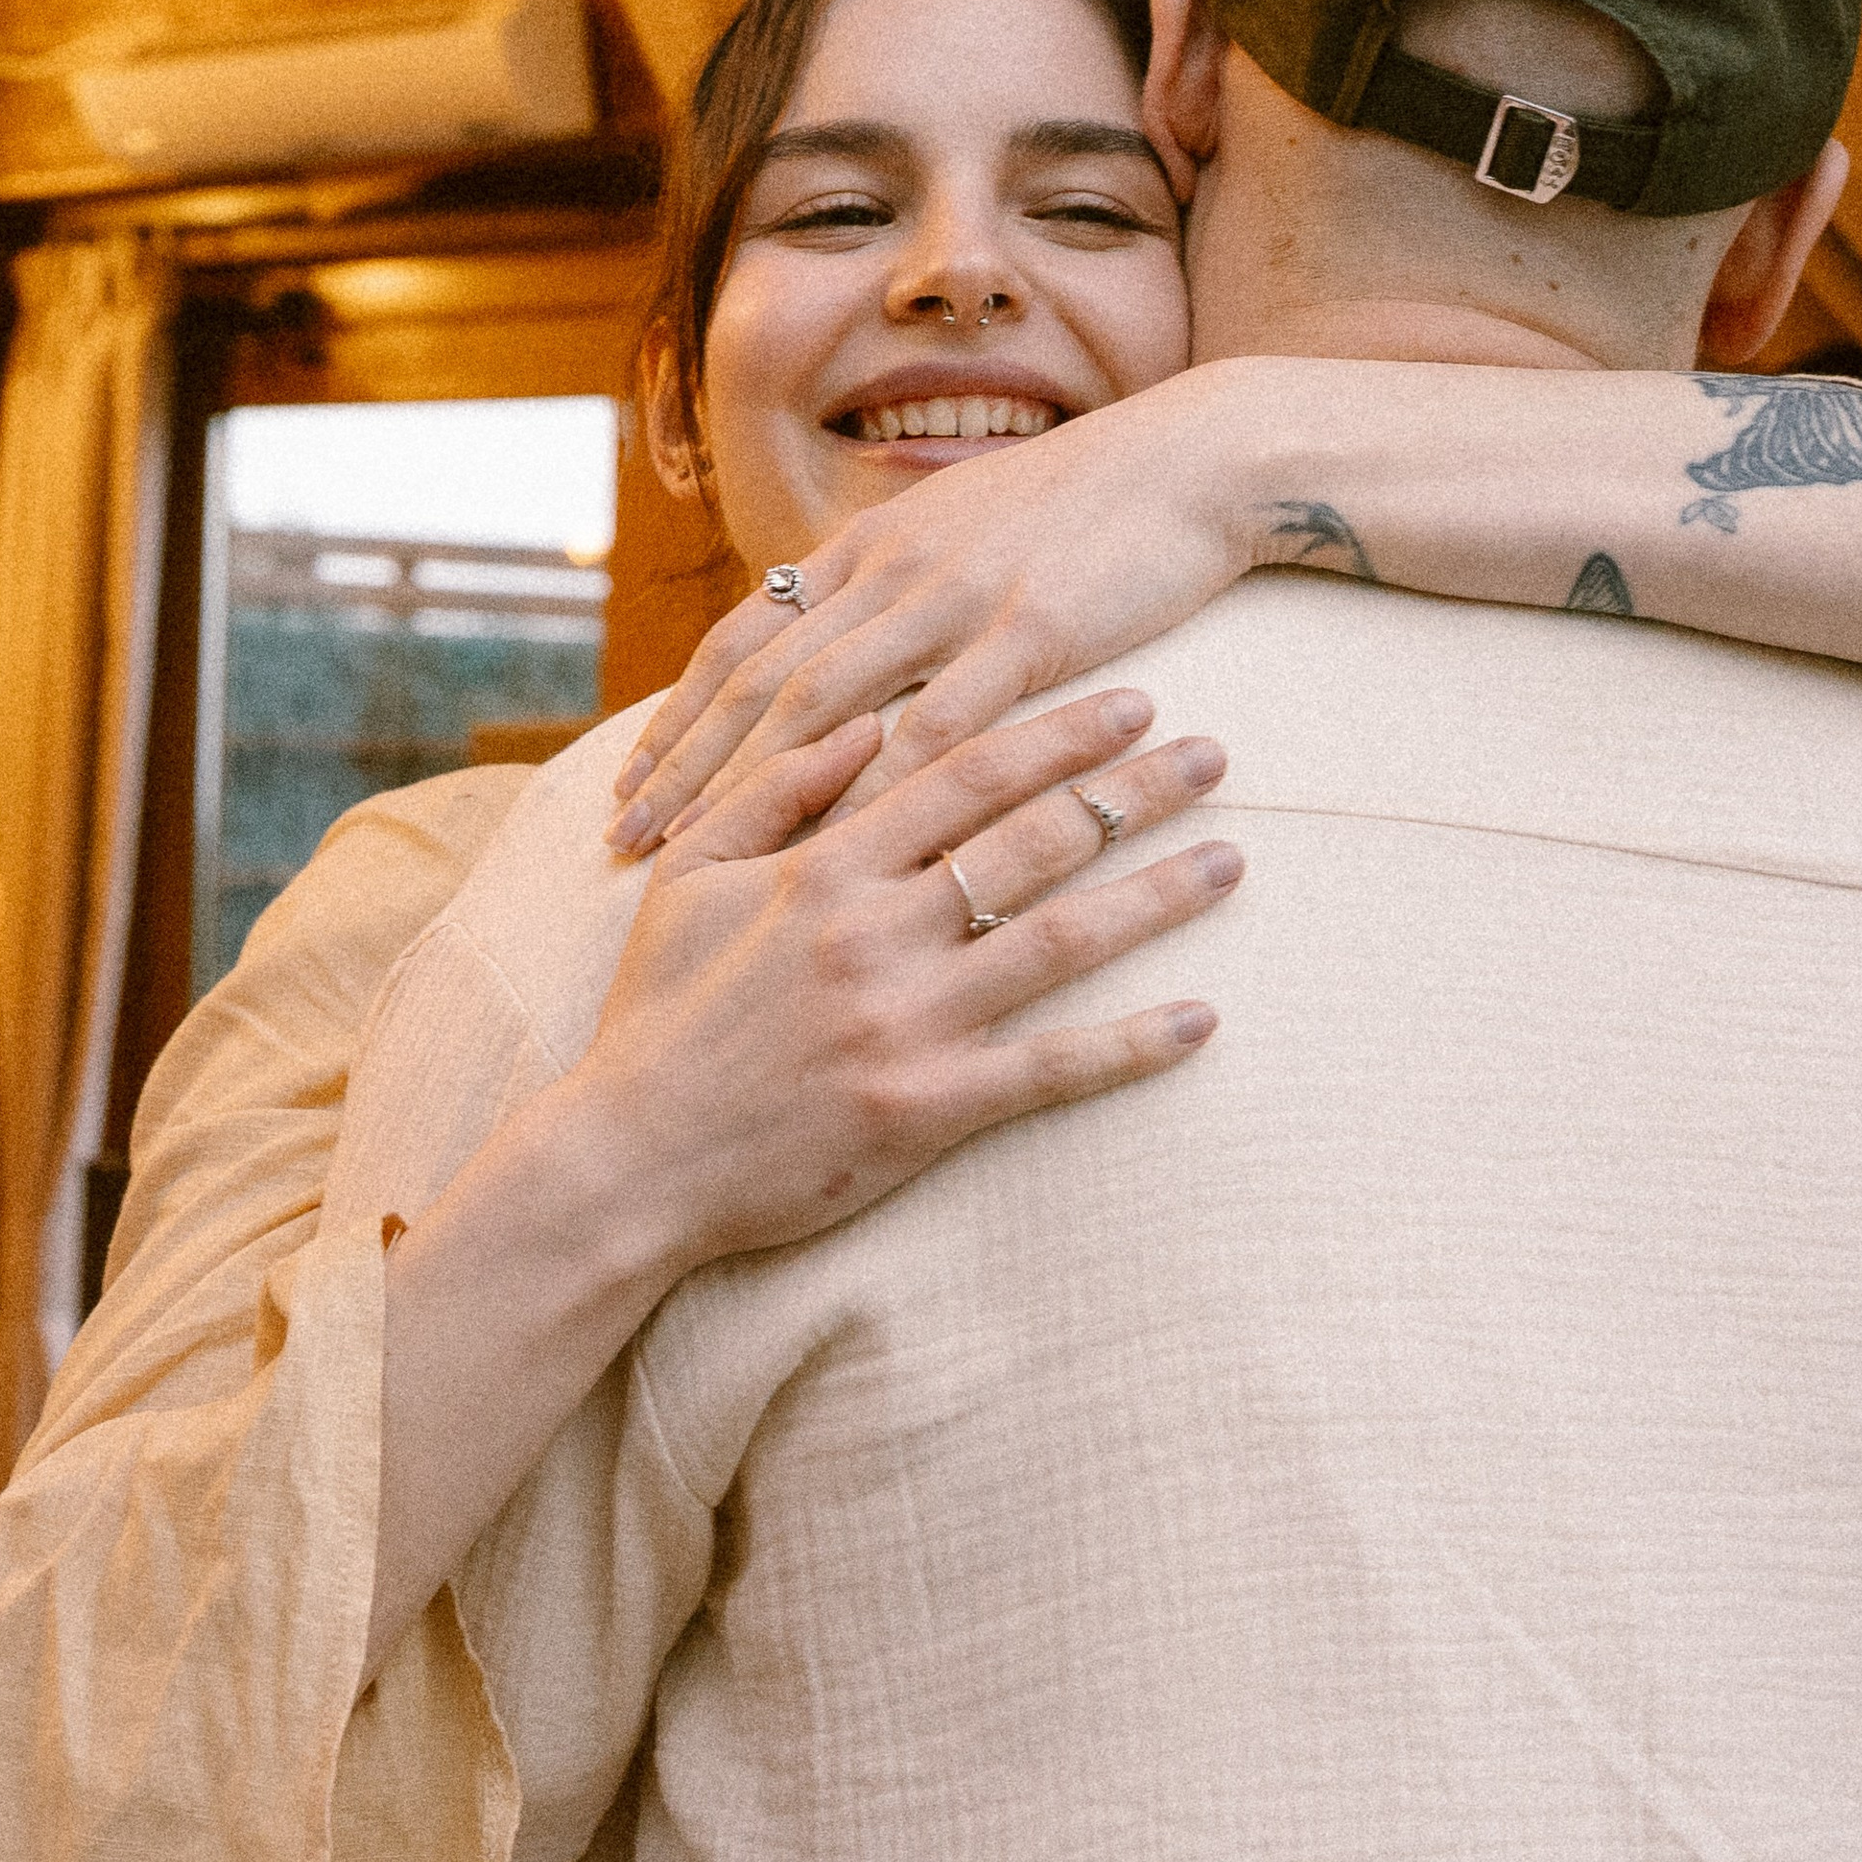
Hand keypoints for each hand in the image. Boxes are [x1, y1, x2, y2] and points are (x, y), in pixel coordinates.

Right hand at [572, 685, 1240, 1272]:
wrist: (628, 1161)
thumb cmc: (659, 1015)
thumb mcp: (694, 879)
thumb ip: (777, 790)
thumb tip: (867, 719)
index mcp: (825, 868)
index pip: (965, 772)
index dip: (1059, 732)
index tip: (1134, 700)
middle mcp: (876, 933)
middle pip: (1034, 839)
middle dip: (1134, 789)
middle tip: (1217, 752)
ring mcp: (906, 1023)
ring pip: (1061, 940)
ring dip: (1158, 897)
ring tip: (1234, 860)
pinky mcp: (927, 1110)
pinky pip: (1051, 1069)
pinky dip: (1132, 1046)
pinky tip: (1202, 1021)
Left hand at [606, 378, 1257, 856]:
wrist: (1195, 459)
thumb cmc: (1093, 505)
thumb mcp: (967, 528)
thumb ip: (899, 585)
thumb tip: (844, 642)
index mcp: (871, 543)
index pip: (745, 635)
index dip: (680, 712)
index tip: (631, 782)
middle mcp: (891, 567)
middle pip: (759, 679)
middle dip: (684, 764)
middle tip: (623, 839)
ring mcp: (955, 597)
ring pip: (824, 703)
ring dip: (749, 784)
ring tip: (697, 856)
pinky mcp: (1031, 631)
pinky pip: (941, 721)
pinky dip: (879, 785)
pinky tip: (843, 849)